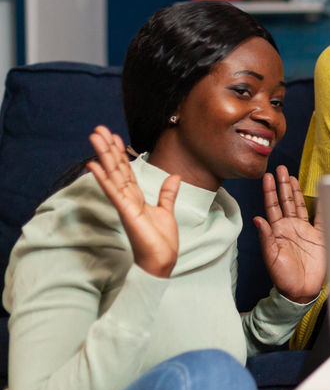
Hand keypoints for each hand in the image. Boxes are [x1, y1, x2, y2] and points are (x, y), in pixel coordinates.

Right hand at [86, 126, 179, 277]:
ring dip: (103, 155)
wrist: (161, 260)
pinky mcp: (126, 212)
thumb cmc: (161, 239)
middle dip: (108, 148)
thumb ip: (168, 193)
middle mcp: (127, 198)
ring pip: (112, 174)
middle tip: (98, 129)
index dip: (120, 153)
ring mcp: (124, 204)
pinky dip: (104, 177)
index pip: (126, 170)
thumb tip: (174, 176)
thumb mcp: (167, 211)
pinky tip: (94, 164)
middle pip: (116, 168)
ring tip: (94, 137)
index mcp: (136, 197)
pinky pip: (113, 191)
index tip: (114, 136)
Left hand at [255, 166, 324, 302]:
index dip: (270, 191)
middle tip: (280, 168)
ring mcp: (305, 231)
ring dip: (295, 191)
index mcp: (278, 231)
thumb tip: (258, 219)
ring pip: (299, 205)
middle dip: (283, 184)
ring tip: (291, 176)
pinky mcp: (319, 236)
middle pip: (285, 201)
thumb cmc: (283, 277)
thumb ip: (266, 237)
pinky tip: (321, 195)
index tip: (267, 176)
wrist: (301, 290)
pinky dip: (322, 205)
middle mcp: (290, 227)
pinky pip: (321, 217)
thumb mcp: (272, 257)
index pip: (272, 206)